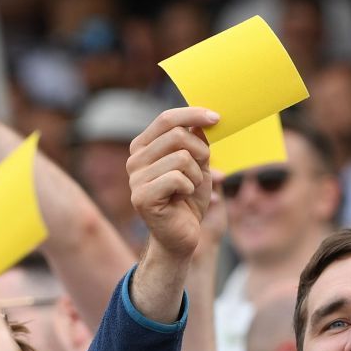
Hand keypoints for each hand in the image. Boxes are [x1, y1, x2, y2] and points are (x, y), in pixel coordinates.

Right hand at [128, 108, 216, 259]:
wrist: (182, 236)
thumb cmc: (189, 200)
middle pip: (176, 135)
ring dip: (196, 175)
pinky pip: (177, 178)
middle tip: (201, 171)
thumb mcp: (198, 165)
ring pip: (181, 158)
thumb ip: (196, 141)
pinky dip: (189, 188)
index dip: (193, 114)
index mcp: (143, 147)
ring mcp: (135, 179)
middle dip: (200, 151)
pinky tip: (182, 199)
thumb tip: (200, 120)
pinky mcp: (142, 197)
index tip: (216, 118)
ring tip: (189, 189)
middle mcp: (134, 160)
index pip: (166, 119)